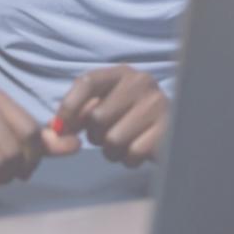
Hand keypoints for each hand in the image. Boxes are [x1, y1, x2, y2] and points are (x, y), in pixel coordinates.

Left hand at [51, 65, 169, 166]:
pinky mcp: (167, 130)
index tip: (60, 128)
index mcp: (123, 73)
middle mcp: (142, 83)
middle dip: (96, 135)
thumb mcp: (108, 105)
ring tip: (125, 143)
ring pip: (113, 139)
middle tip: (109, 134)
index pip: (87, 82)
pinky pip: (131, 154)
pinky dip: (129, 159)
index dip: (68, 107)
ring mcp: (157, 105)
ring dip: (112, 150)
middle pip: (97, 117)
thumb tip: (55, 129)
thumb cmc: (133, 118)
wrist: (177, 129)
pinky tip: (139, 150)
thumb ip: (81, 112)